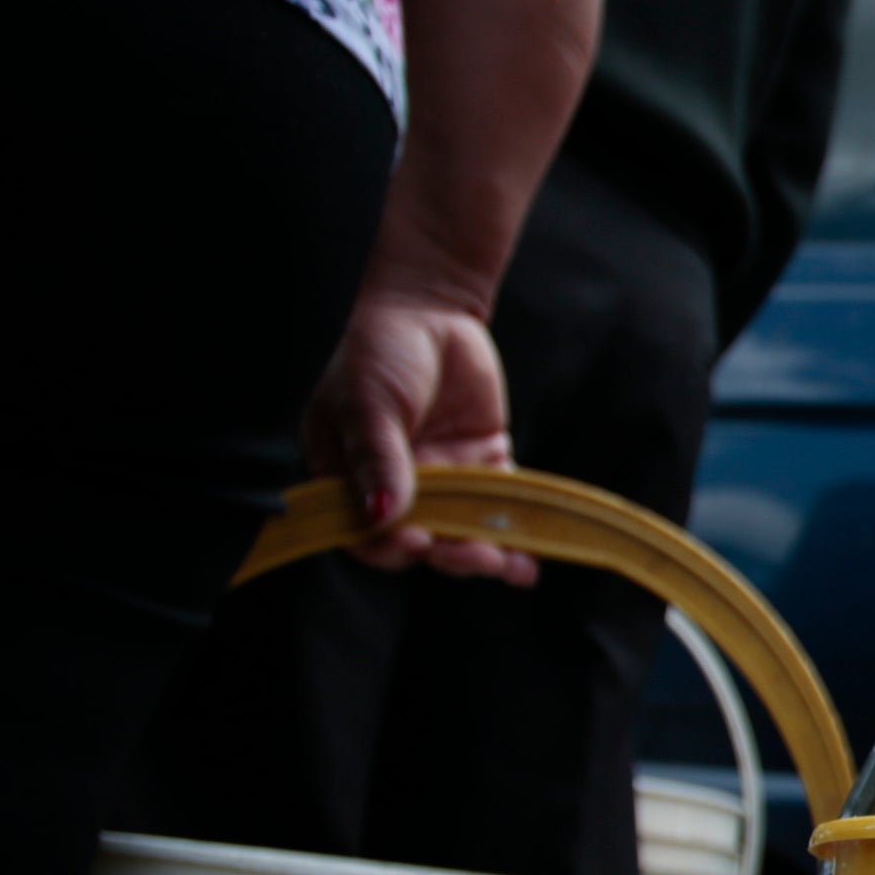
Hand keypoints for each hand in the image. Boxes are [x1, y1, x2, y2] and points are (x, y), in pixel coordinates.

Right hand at [300, 284, 537, 581]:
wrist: (431, 308)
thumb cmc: (380, 351)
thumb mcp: (370, 403)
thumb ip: (378, 459)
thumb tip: (382, 516)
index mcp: (345, 477)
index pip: (360, 531)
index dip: (386, 546)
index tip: (415, 541)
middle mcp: (392, 487)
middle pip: (417, 540)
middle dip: (446, 554)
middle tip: (476, 557)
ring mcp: (439, 479)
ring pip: (458, 532)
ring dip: (482, 553)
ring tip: (508, 565)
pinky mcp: (480, 466)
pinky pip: (495, 509)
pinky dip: (512, 534)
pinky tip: (528, 563)